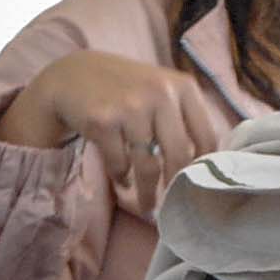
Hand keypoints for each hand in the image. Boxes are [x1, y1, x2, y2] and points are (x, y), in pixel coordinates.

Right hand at [8, 51, 218, 215]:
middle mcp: (160, 93)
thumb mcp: (161, 89)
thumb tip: (204, 166)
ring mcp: (130, 107)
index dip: (203, 167)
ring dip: (146, 192)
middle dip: (175, 186)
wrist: (73, 74)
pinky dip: (121, 176)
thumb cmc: (126, 88)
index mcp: (183, 86)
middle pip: (179, 155)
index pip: (206, 136)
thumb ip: (184, 117)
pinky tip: (122, 179)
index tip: (197, 185)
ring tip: (146, 205)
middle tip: (172, 204)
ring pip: (147, 165)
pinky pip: (119, 164)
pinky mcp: (103, 121)